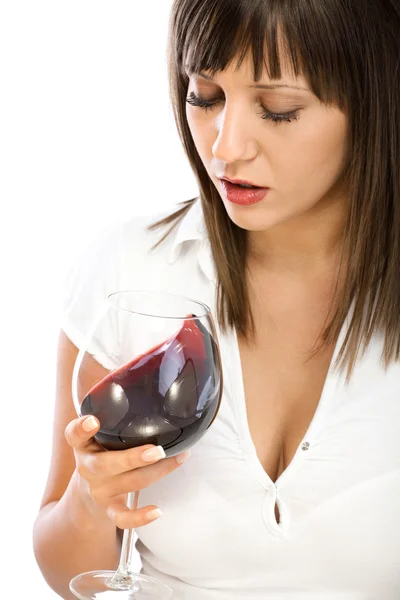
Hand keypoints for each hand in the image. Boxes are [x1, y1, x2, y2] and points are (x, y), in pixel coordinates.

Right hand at [64, 415, 189, 527]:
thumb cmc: (103, 452)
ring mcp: (99, 490)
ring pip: (127, 484)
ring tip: (178, 458)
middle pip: (106, 465)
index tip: (93, 420)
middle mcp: (88, 468)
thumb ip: (115, 412)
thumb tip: (143, 379)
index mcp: (83, 445)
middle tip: (156, 450)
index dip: (81, 428)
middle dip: (133, 458)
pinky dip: (139, 517)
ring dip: (156, 473)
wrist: (87, 494)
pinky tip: (158, 511)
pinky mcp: (110, 509)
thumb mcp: (101, 434)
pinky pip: (122, 518)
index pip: (74, 434)